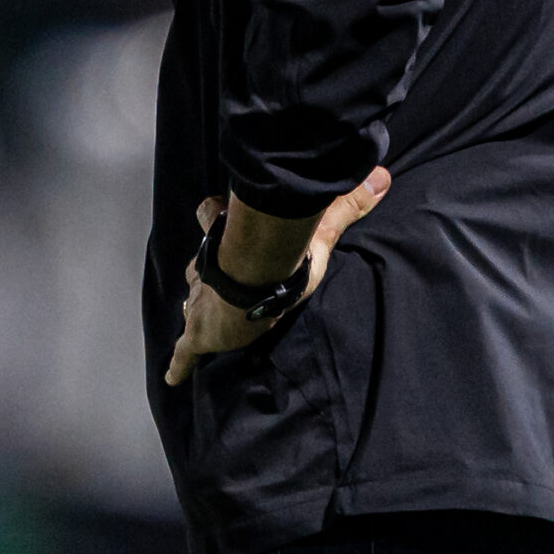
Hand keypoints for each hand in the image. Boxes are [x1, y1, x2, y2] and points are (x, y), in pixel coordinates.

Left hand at [163, 167, 390, 388]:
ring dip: (198, 310)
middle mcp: (209, 269)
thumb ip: (346, 207)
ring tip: (203, 322)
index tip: (214, 210)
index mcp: (228, 242)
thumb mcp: (318, 235)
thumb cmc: (281, 258)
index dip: (214, 215)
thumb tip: (381, 176)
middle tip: (216, 283)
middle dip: (207, 274)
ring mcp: (201, 303)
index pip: (212, 217)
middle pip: (200, 268)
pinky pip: (185, 353)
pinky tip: (172, 377)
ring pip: (193, 304)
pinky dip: (179, 364)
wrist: (255, 280)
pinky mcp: (198, 334)